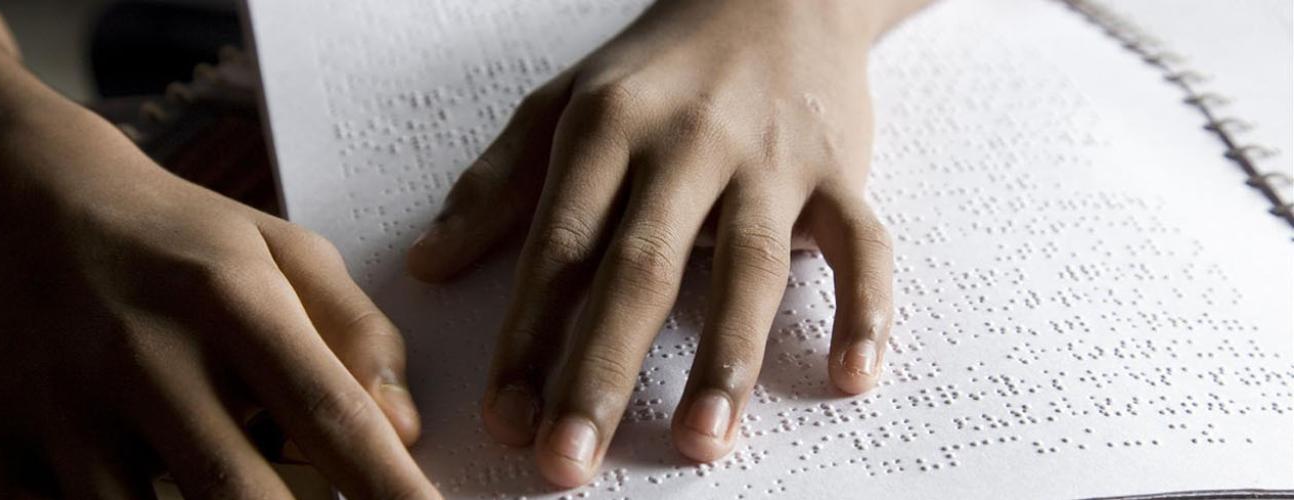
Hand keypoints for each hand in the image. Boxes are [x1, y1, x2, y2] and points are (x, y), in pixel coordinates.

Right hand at [0, 94, 439, 497]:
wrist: (9, 196)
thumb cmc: (169, 236)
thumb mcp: (277, 250)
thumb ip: (354, 330)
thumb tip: (404, 427)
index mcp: (228, 298)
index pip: (330, 414)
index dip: (389, 487)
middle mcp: (143, 354)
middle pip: (240, 493)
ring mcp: (61, 410)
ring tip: (242, 487)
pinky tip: (148, 494)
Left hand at [407, 0, 914, 487]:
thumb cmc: (658, 67)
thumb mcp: (562, 104)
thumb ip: (495, 185)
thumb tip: (428, 263)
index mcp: (606, 128)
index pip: (560, 246)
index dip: (528, 336)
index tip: (505, 416)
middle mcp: (686, 144)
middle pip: (641, 269)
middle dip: (601, 372)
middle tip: (569, 459)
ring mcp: (769, 159)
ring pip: (748, 266)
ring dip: (725, 359)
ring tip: (700, 441)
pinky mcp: (838, 172)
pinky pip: (863, 244)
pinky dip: (867, 309)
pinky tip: (853, 377)